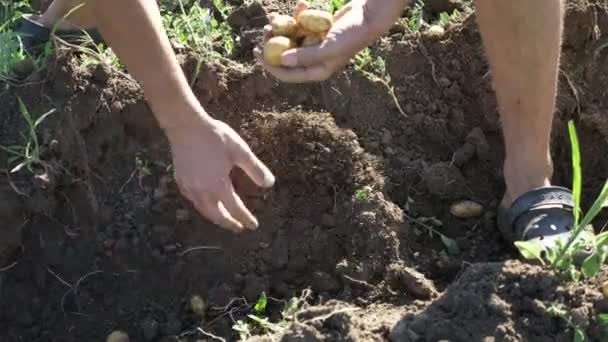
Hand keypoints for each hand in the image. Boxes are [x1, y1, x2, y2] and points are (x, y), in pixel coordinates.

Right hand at [165, 114, 274, 232]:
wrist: (185, 126)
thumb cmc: (214, 137)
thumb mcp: (240, 151)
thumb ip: (255, 169)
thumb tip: (270, 184)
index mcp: (219, 185)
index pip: (235, 208)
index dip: (245, 218)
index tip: (253, 225)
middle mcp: (203, 191)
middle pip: (217, 215)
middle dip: (229, 223)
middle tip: (238, 227)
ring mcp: (189, 188)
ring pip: (204, 211)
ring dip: (215, 218)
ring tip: (224, 219)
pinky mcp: (180, 181)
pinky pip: (193, 202)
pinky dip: (203, 208)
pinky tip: (206, 204)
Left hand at [255, 0, 404, 82]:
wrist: (369, 16)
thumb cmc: (351, 34)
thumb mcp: (329, 47)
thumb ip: (306, 56)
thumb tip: (283, 60)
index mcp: (317, 71)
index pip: (287, 74)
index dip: (269, 65)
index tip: (257, 51)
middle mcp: (315, 61)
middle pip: (286, 56)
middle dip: (273, 43)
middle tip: (265, 29)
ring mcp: (316, 45)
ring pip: (292, 39)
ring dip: (282, 27)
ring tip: (275, 16)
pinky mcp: (318, 31)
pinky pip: (302, 26)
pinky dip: (298, 16)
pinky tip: (300, 4)